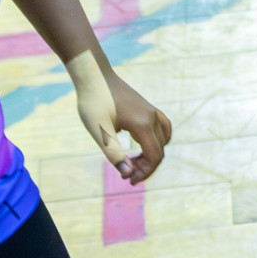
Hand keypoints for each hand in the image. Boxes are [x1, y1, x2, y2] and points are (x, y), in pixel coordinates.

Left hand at [65, 51, 172, 184]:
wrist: (94, 77)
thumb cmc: (94, 103)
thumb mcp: (100, 132)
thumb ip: (114, 153)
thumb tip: (127, 173)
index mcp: (143, 124)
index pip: (155, 155)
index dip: (145, 172)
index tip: (128, 180)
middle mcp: (153, 118)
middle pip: (159, 149)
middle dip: (146, 166)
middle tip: (126, 175)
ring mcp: (152, 112)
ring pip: (162, 140)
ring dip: (151, 155)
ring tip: (133, 162)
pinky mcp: (148, 108)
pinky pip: (161, 129)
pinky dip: (155, 142)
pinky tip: (139, 145)